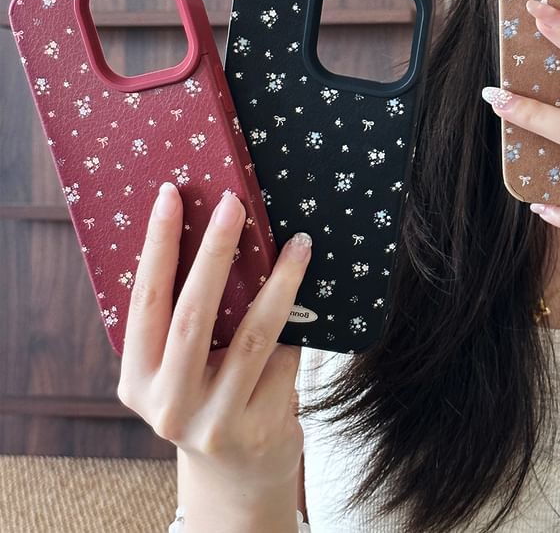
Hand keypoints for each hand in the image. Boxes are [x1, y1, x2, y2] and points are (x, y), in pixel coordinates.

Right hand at [117, 182, 311, 528]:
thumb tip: (222, 232)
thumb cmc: (209, 398)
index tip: (171, 195)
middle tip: (234, 203)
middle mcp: (167, 404)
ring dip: (279, 281)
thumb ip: (188, 320)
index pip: (144, 299)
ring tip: (299, 242)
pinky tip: (314, 294)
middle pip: (193, 312)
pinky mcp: (259, 426)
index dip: (158, 245)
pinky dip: (298, 322)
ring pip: (252, 334)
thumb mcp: (181, 368)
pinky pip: (285, 357)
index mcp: (137, 379)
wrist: (238, 473)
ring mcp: (214, 420)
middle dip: (215, 251)